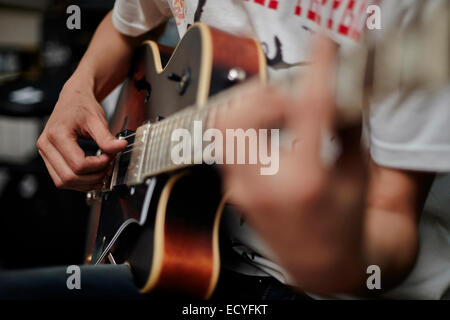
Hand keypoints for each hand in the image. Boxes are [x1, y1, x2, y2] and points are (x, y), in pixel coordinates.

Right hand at [37, 77, 126, 191]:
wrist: (73, 99)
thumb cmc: (81, 106)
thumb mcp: (97, 119)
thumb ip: (107, 137)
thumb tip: (121, 147)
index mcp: (57, 134)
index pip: (78, 164)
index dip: (98, 165)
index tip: (109, 157)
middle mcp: (46, 145)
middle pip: (69, 177)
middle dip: (92, 177)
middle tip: (107, 168)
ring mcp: (45, 153)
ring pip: (63, 182)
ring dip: (85, 183)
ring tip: (101, 172)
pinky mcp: (49, 158)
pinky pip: (61, 179)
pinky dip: (78, 181)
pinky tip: (92, 174)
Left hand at [217, 36, 366, 292]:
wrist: (319, 267)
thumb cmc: (341, 226)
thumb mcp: (356, 175)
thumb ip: (346, 128)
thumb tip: (337, 90)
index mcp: (304, 182)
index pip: (306, 112)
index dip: (315, 75)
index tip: (320, 54)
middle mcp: (264, 185)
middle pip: (238, 115)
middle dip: (263, 93)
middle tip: (285, 94)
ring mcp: (241, 189)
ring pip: (222, 126)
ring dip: (246, 106)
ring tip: (272, 109)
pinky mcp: (232, 190)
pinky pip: (224, 143)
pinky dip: (240, 124)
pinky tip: (263, 128)